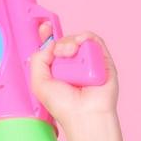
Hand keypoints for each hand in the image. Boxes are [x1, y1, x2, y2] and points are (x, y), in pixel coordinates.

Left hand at [29, 22, 119, 136]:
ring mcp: (88, 62)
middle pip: (64, 41)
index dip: (47, 35)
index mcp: (57, 69)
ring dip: (70, 43)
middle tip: (59, 54)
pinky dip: (86, 38)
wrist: (85, 113)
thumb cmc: (63, 104)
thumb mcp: (39, 82)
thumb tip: (50, 44)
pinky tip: (80, 45)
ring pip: (78, 39)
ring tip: (70, 55)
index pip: (51, 47)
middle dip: (58, 43)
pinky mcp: (103, 60)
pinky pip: (94, 41)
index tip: (44, 27)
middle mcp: (72, 65)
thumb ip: (38, 59)